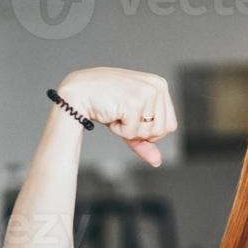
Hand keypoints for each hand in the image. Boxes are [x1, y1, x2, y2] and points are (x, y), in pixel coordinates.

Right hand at [55, 67, 175, 166]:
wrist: (77, 92)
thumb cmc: (105, 103)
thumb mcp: (130, 121)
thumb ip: (145, 140)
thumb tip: (157, 162)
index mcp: (160, 85)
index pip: (170, 125)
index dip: (151, 132)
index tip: (133, 120)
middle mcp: (157, 86)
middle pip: (162, 131)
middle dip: (140, 132)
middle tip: (123, 117)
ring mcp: (146, 92)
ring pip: (149, 133)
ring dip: (129, 131)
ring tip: (117, 114)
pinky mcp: (134, 102)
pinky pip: (133, 132)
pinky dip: (120, 130)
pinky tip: (110, 115)